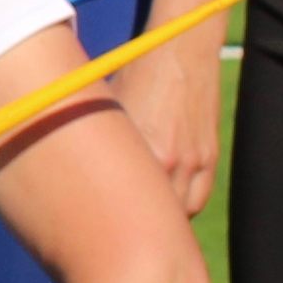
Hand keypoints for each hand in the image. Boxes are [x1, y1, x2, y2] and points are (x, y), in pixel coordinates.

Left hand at [111, 28, 222, 215]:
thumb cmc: (136, 75)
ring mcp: (195, 160)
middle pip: (153, 215)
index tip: (95, 226)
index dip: (109, 219)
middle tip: (118, 231)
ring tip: (143, 221)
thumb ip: (101, 142)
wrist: (181, 50)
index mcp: (140, 150)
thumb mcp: (108, 107)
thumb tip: (71, 169)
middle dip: (136, 226)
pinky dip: (184, 205)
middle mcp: (170, 160)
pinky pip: (199, 195)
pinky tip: (166, 204)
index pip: (122, 202)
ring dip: (163, 219)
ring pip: (182, 211)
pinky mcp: (210, 155)